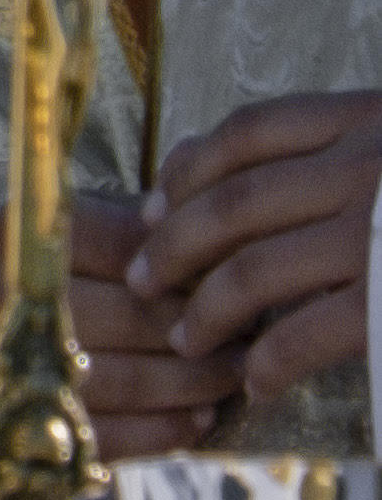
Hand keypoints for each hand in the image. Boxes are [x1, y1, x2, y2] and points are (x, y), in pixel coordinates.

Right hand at [0, 196, 240, 457]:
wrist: (32, 340)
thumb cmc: (91, 279)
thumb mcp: (113, 237)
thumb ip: (159, 236)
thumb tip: (238, 251)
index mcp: (21, 235)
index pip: (122, 249)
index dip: (187, 268)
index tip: (235, 279)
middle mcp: (3, 296)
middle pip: (123, 317)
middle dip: (198, 331)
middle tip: (248, 337)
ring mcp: (11, 363)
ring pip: (122, 379)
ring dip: (192, 382)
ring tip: (235, 374)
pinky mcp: (28, 421)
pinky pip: (110, 434)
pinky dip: (164, 428)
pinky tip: (201, 416)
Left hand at [132, 91, 381, 407]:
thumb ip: (361, 150)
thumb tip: (273, 180)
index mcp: (376, 118)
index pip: (251, 131)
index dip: (190, 166)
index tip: (155, 199)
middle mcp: (371, 168)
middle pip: (234, 201)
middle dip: (174, 242)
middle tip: (141, 279)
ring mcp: (380, 233)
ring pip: (256, 269)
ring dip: (207, 308)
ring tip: (187, 338)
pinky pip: (307, 333)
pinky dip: (269, 360)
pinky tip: (255, 380)